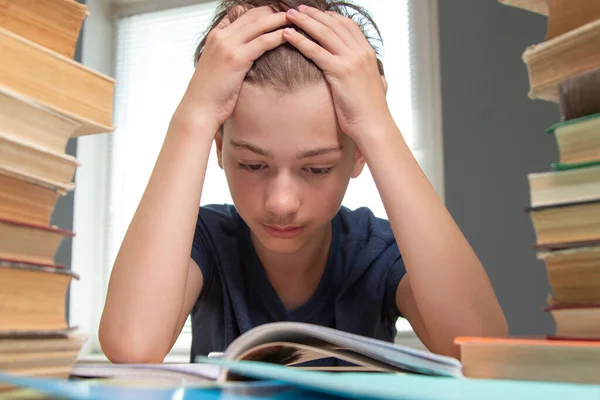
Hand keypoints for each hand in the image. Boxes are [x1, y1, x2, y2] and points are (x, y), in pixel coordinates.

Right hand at [175, 7, 287, 132]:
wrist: (200, 108)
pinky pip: (262, 42)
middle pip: (251, 14)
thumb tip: (247, 55)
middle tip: (290, 14)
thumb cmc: (211, 93)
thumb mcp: (217, 67)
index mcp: (215, 36)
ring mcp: (227, 46)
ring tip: (295, 20)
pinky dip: (278, 36)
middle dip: (272, 12)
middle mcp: (220, 37)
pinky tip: (289, 35)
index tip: (275, 13)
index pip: (239, 12)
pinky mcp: (236, 59)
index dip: (259, 11)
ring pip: (258, 24)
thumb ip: (230, 55)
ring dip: (279, 20)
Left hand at [284, 6, 392, 140]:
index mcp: (368, 53)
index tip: (316, 13)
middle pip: (334, 24)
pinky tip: (287, 34)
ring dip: (304, 21)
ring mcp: (351, 60)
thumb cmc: (370, 111)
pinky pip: (315, 50)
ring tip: (289, 15)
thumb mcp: (376, 86)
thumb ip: (373, 76)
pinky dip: (300, 40)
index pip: (348, 25)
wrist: (373, 124)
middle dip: (314, 14)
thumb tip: (378, 78)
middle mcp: (360, 52)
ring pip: (323, 33)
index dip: (330, 17)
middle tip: (298, 9)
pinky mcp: (340, 71)